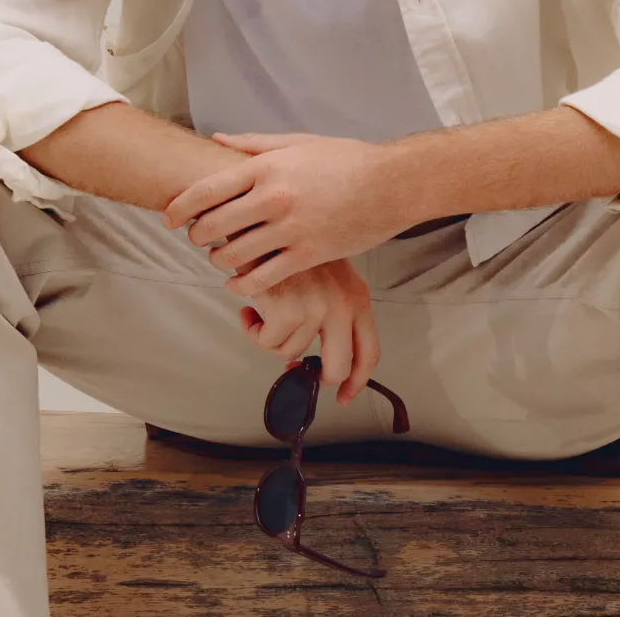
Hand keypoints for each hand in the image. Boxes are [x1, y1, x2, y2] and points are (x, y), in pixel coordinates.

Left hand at [164, 130, 420, 294]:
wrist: (391, 183)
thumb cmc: (346, 159)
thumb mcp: (298, 142)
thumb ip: (254, 144)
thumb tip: (217, 140)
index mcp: (266, 167)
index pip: (206, 190)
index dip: (179, 207)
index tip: (169, 218)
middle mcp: (273, 197)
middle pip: (212, 226)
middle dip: (197, 236)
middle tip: (198, 239)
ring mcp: (290, 228)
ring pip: (233, 255)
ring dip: (219, 261)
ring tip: (221, 259)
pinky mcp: (309, 255)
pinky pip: (262, 278)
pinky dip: (243, 285)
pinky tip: (238, 284)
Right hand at [241, 257, 380, 402]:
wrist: (259, 222)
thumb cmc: (286, 247)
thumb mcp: (324, 278)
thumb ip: (327, 317)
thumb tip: (307, 359)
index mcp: (357, 297)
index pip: (369, 352)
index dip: (356, 380)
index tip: (344, 396)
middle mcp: (343, 305)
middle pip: (337, 368)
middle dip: (314, 376)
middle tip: (295, 369)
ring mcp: (317, 309)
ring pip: (291, 353)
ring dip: (271, 338)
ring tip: (262, 312)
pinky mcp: (288, 310)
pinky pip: (267, 342)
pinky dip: (253, 330)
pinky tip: (250, 309)